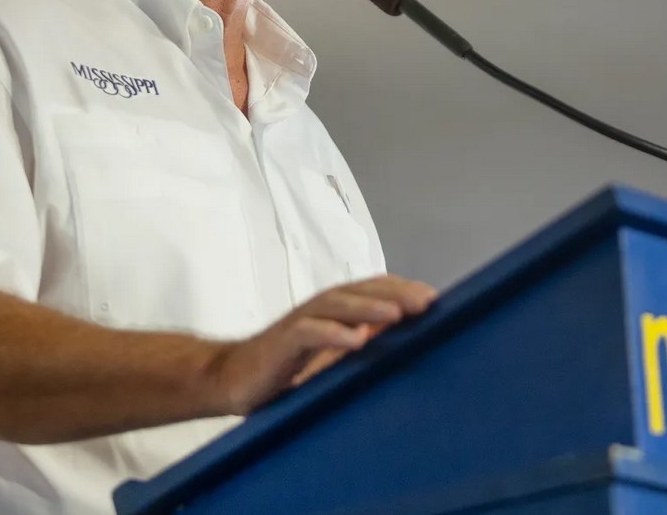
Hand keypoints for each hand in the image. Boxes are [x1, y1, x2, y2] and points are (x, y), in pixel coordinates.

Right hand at [207, 275, 436, 415]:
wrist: (230, 377)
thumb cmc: (286, 366)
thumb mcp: (329, 356)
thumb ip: (359, 343)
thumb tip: (404, 344)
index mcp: (334, 309)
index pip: (373, 288)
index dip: (402, 289)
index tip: (435, 299)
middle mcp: (320, 308)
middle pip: (362, 291)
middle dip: (396, 294)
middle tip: (428, 302)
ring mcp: (300, 322)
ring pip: (338, 305)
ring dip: (369, 308)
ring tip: (398, 314)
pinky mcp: (282, 342)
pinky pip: (309, 332)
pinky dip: (333, 334)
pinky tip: (357, 341)